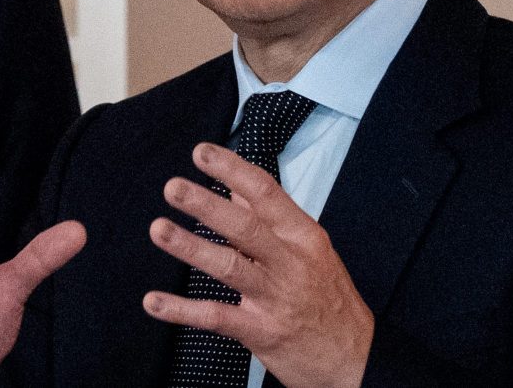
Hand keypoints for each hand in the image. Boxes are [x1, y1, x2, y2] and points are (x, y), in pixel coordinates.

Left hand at [143, 143, 373, 387]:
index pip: (267, 194)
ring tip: (160, 230)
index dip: (232, 170)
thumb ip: (270, 218)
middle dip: (207, 205)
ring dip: (190, 248)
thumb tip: (236, 187)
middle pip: (245, 227)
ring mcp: (276, 299)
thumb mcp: (310, 250)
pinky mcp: (262, 332)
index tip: (201, 152)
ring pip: (230, 267)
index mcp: (303, 237)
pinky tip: (154, 301)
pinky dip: (182, 310)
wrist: (358, 360)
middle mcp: (291, 264)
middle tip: (173, 187)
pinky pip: (217, 317)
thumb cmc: (329, 300)